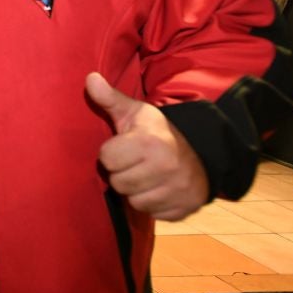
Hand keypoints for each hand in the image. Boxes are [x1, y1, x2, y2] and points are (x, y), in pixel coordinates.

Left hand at [86, 72, 208, 220]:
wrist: (203, 151)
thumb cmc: (158, 131)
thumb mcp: (135, 112)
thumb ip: (110, 98)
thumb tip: (90, 78)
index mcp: (149, 143)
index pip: (107, 159)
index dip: (112, 153)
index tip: (124, 147)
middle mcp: (166, 168)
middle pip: (118, 183)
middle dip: (123, 173)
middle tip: (135, 163)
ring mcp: (177, 191)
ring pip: (134, 202)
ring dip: (136, 191)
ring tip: (146, 176)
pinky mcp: (184, 209)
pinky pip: (153, 214)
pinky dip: (154, 204)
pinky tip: (159, 189)